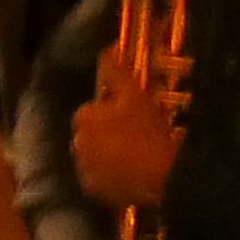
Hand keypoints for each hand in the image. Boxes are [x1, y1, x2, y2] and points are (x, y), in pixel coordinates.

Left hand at [70, 61, 181, 211]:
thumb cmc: (149, 130)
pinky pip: (101, 182)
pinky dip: (112, 179)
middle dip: (106, 135)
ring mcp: (84, 170)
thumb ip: (117, 71)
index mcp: (83, 118)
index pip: (90, 112)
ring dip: (108, 157)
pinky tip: (133, 177)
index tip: (131, 118)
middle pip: (90, 136)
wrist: (164, 176)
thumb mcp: (135, 94)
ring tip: (136, 159)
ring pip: (95, 158)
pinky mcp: (95, 192)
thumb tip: (106, 47)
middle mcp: (76, 144)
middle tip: (136, 139)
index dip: (110, 114)